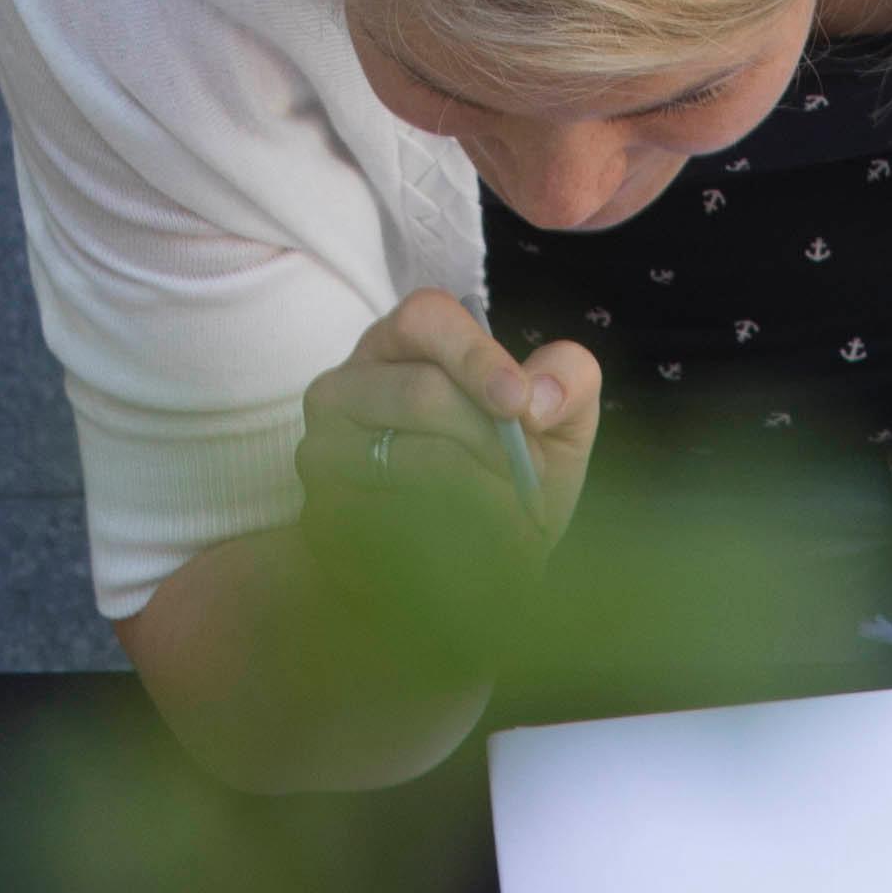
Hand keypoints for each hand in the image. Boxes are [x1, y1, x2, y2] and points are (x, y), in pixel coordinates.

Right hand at [292, 288, 594, 567]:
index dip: (476, 357)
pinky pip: (399, 522)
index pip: (426, 320)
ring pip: (412, 463)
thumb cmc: (513, 479)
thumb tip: (540, 396)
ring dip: (483, 495)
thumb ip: (569, 382)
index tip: (520, 403)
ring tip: (511, 515)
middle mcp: (343, 391)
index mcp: (397, 348)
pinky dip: (458, 538)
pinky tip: (476, 546)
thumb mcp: (558, 424)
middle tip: (529, 475)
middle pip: (423, 394)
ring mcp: (322, 455)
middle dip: (493, 439)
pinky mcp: (322, 519)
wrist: (477, 572)